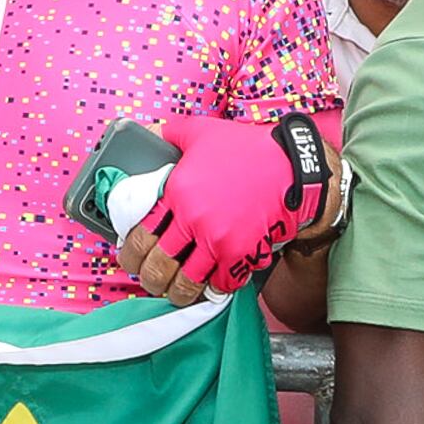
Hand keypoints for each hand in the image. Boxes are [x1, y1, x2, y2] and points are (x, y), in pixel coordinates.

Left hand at [116, 114, 334, 298]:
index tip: (130, 258)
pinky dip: (211, 290)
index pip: (140, 235)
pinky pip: (219, 285)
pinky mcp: (242, 255)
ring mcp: (218, 242)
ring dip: (176, 292)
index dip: (130, 253)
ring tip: (174, 292)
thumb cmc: (248, 150)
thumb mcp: (202, 131)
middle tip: (150, 279)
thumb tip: (145, 133)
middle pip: (158, 265)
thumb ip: (168, 133)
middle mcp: (194, 220)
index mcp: (177, 192)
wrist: (294, 167)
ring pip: (185, 283)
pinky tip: (206, 287)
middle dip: (149, 278)